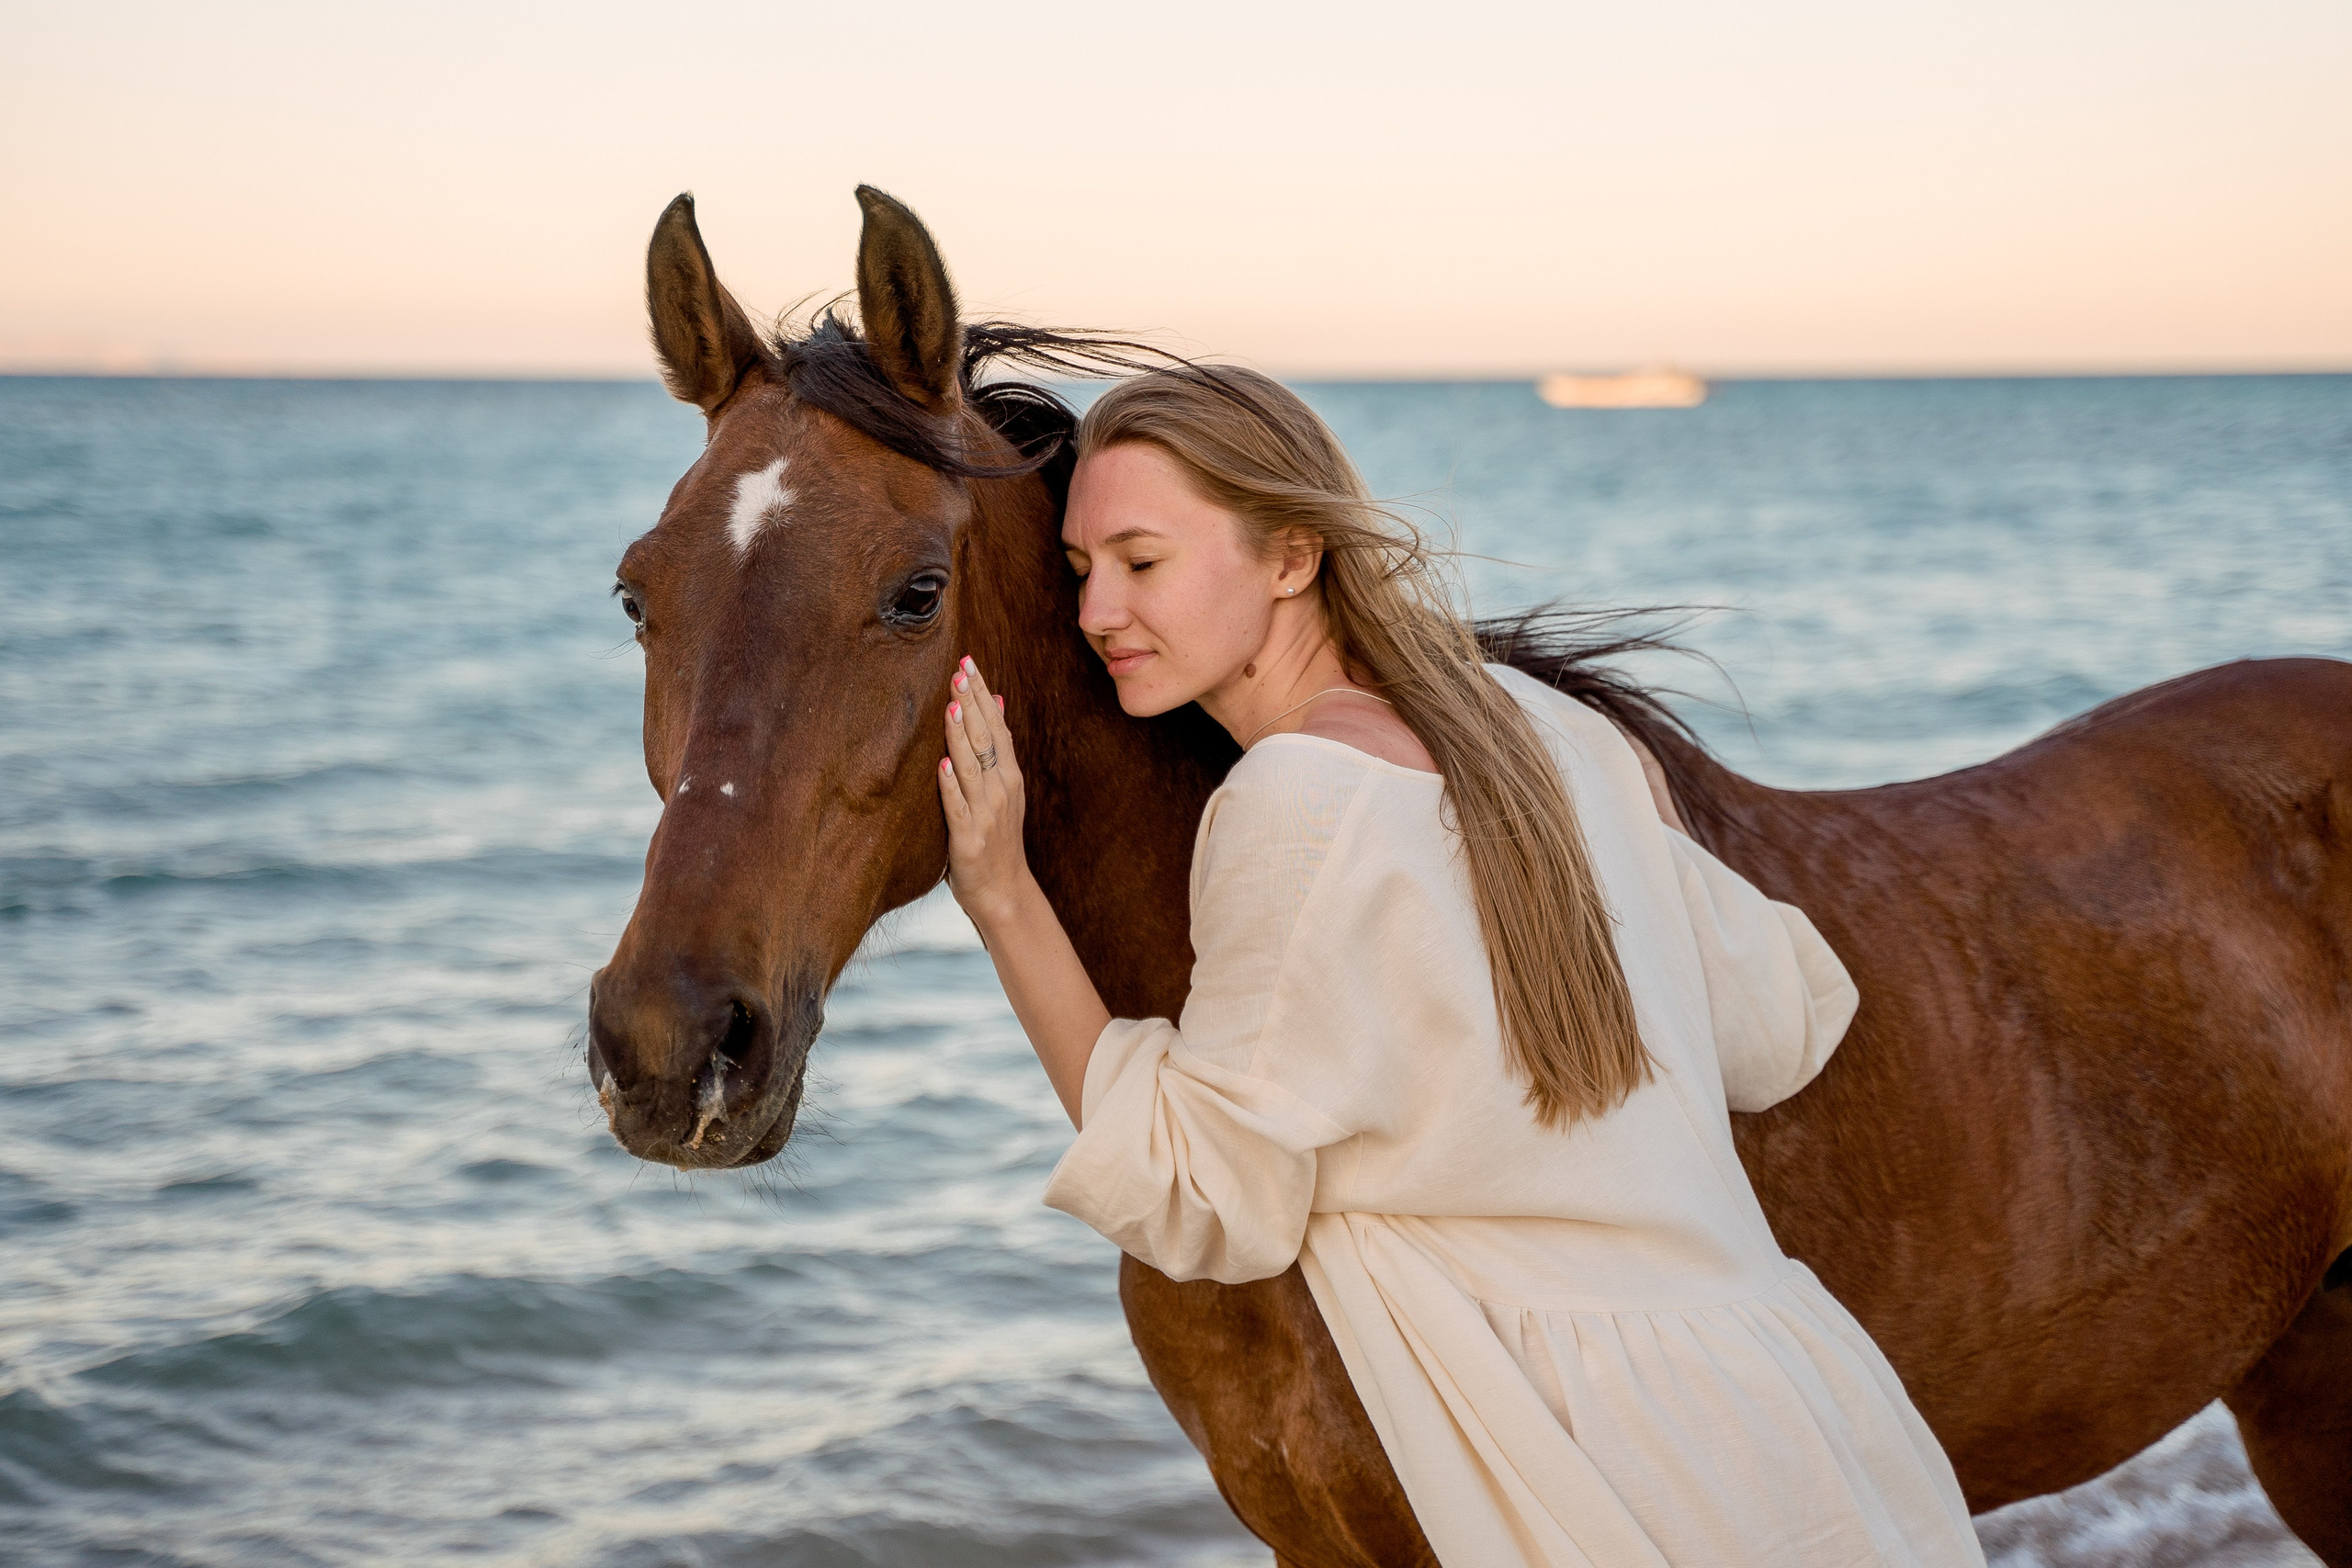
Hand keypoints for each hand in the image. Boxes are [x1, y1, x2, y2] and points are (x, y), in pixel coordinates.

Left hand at [937, 655, 1030, 925]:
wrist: (1005, 893)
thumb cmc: (998, 840)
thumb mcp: (1005, 790)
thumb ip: (998, 749)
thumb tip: (996, 702)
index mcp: (1010, 777)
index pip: (997, 726)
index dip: (982, 694)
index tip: (969, 663)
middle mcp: (1002, 791)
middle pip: (987, 739)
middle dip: (972, 703)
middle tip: (959, 669)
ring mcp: (986, 814)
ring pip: (972, 767)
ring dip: (961, 735)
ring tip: (951, 705)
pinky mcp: (968, 837)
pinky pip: (958, 807)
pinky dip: (951, 785)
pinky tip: (943, 764)